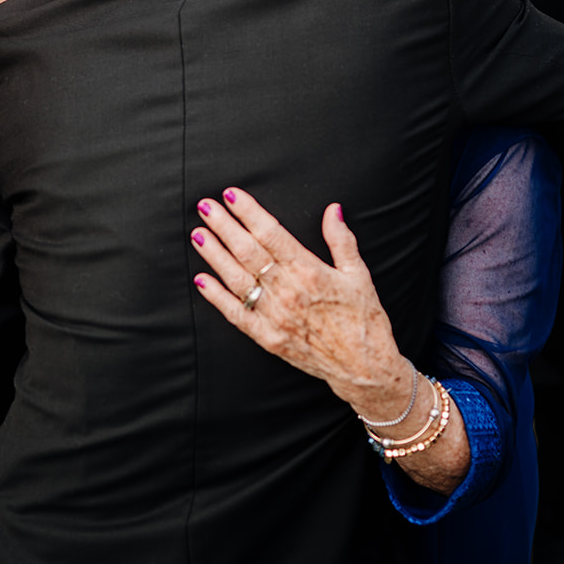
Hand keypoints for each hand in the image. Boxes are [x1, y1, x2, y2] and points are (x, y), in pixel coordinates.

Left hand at [190, 188, 411, 418]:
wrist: (364, 368)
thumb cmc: (364, 320)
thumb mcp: (359, 275)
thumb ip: (341, 240)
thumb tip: (332, 210)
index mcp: (310, 271)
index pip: (271, 234)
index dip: (249, 212)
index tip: (231, 195)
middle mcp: (288, 291)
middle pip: (248, 252)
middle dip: (225, 226)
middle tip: (206, 206)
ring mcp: (275, 316)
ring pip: (237, 279)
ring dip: (215, 255)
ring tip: (198, 234)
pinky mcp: (268, 338)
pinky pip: (236, 314)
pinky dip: (216, 297)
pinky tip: (201, 280)